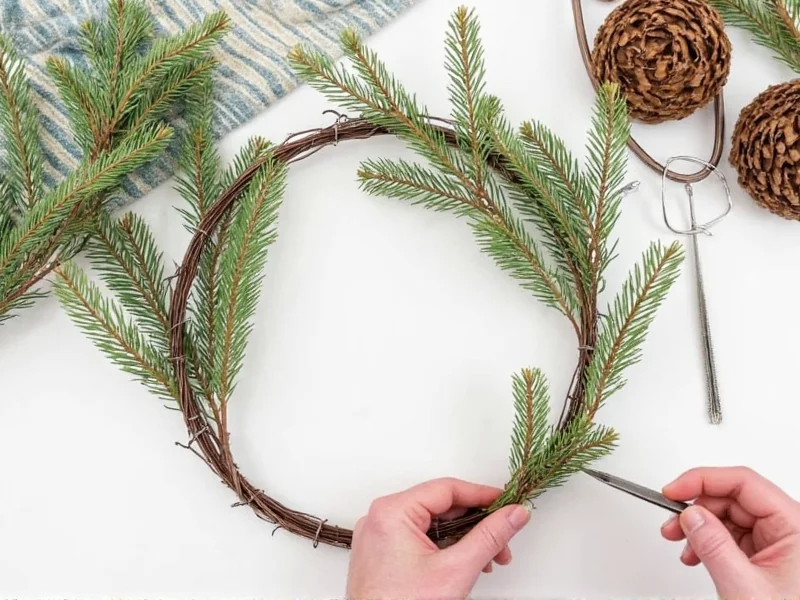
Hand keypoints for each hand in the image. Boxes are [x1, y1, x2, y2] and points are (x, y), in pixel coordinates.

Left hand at [345, 478, 530, 599]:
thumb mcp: (456, 570)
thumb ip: (490, 537)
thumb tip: (513, 514)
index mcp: (392, 512)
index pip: (447, 488)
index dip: (482, 495)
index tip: (507, 503)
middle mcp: (381, 518)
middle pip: (441, 507)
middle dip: (477, 525)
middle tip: (503, 541)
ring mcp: (379, 536)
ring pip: (433, 524)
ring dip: (463, 539)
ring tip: (487, 561)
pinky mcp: (382, 553)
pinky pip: (419, 538)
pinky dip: (444, 548)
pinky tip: (463, 564)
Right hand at [661, 466, 799, 598]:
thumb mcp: (743, 586)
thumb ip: (713, 545)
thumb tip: (690, 514)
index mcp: (796, 526)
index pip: (743, 482)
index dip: (703, 480)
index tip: (672, 492)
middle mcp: (790, 529)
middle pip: (733, 498)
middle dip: (697, 509)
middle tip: (672, 524)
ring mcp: (780, 543)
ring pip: (729, 516)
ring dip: (700, 528)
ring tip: (683, 546)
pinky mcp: (769, 556)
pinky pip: (733, 535)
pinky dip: (709, 542)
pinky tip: (697, 556)